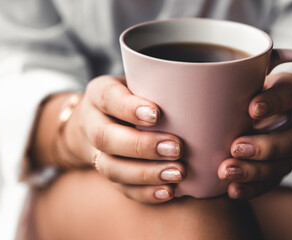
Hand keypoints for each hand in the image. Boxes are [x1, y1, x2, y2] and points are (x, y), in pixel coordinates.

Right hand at [70, 75, 184, 202]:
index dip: (129, 108)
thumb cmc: (129, 97)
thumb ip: (156, 85)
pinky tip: (168, 191)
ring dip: (146, 173)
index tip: (157, 114)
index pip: (107, 98)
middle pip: (106, 138)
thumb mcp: (136, 81)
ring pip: (111, 168)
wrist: (97, 120)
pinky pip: (121, 188)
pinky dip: (145, 192)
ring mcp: (95, 152)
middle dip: (142, 146)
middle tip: (177, 148)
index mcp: (99, 95)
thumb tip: (199, 93)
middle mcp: (92, 124)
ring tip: (178, 173)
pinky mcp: (107, 174)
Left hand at [218, 72, 291, 198]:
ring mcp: (291, 151)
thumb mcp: (247, 80)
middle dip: (263, 147)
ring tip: (227, 172)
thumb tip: (200, 83)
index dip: (272, 103)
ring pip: (280, 166)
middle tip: (235, 148)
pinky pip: (270, 183)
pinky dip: (252, 188)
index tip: (252, 109)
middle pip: (290, 140)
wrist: (274, 111)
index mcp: (290, 96)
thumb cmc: (252, 92)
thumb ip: (233, 81)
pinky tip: (233, 190)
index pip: (287, 95)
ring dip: (253, 171)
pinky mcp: (279, 168)